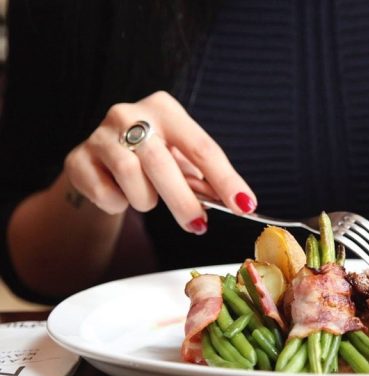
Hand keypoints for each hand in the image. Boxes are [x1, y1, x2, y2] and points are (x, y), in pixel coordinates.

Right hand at [64, 91, 255, 233]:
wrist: (101, 161)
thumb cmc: (152, 159)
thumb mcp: (181, 160)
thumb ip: (206, 179)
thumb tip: (240, 203)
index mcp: (165, 109)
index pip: (202, 147)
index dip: (225, 179)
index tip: (245, 205)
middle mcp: (129, 114)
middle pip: (162, 162)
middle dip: (183, 201)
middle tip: (198, 226)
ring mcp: (99, 135)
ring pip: (131, 177)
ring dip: (146, 199)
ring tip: (149, 199)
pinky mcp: (77, 158)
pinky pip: (104, 192)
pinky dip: (117, 203)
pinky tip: (120, 194)